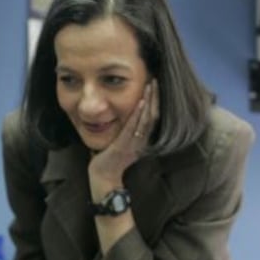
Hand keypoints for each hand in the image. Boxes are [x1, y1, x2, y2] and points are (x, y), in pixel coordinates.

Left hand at [89, 79, 158, 195]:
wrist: (103, 178)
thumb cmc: (108, 161)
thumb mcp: (120, 144)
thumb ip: (124, 132)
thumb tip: (120, 116)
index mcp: (141, 141)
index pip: (152, 119)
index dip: (156, 103)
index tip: (156, 87)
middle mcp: (140, 142)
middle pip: (153, 117)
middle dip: (155, 98)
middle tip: (155, 80)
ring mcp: (132, 144)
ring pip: (145, 120)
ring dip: (149, 102)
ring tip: (150, 85)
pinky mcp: (122, 146)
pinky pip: (132, 128)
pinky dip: (137, 115)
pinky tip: (140, 102)